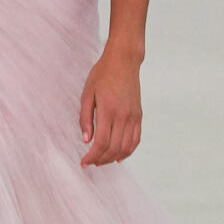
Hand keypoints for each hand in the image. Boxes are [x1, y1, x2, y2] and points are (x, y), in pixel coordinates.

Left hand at [79, 44, 142, 167]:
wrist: (124, 61)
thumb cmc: (102, 74)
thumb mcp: (87, 94)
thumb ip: (85, 118)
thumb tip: (86, 140)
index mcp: (108, 110)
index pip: (101, 142)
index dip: (92, 156)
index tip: (84, 162)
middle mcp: (123, 116)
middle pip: (113, 148)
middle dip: (101, 160)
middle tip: (91, 163)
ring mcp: (133, 117)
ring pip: (126, 147)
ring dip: (113, 158)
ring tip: (102, 160)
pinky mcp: (139, 115)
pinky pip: (136, 139)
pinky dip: (128, 151)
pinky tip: (119, 156)